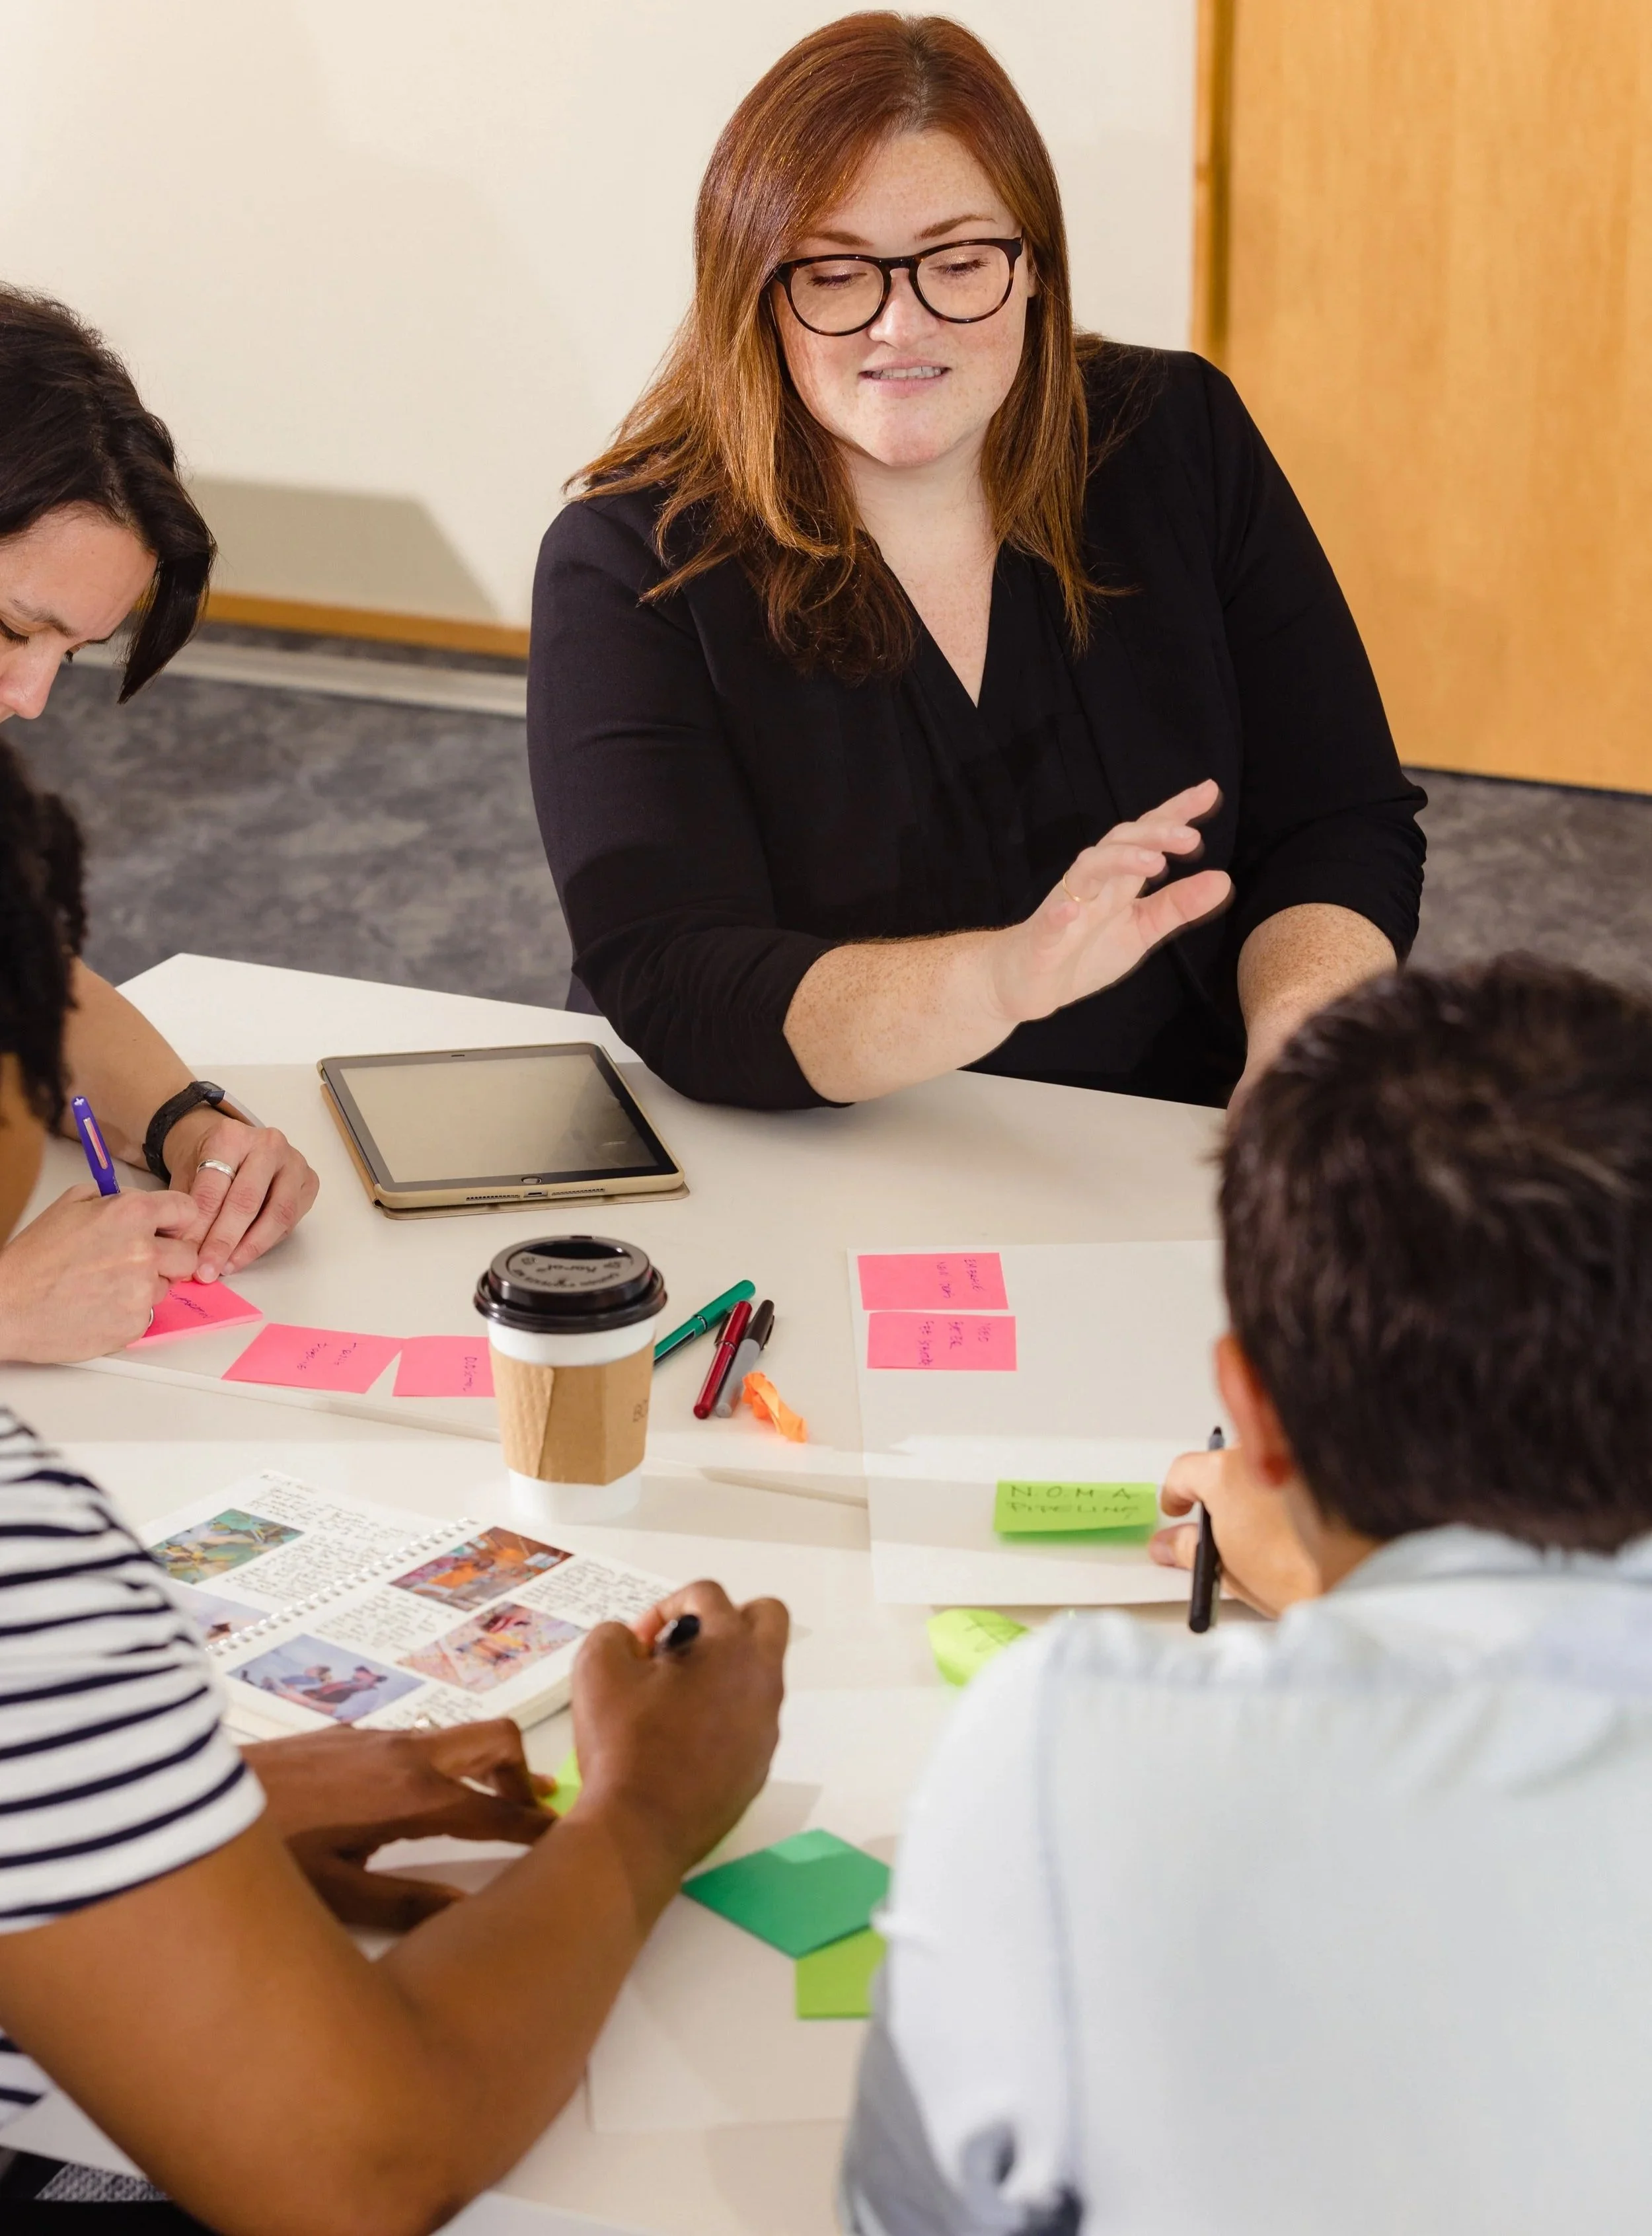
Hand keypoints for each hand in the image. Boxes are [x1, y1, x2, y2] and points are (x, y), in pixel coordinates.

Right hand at [0, 1185, 198, 1361]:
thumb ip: (114, 1197)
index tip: (171, 1229)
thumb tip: (140, 1200)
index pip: (188, 1211)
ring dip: (145, 1285)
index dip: (178, 1221)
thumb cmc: (33, 1259)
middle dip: (168, 1257)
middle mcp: (143, 1252)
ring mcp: (141, 1291)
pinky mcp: (134, 1324)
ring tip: (104, 1284)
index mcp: (131, 1215)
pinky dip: (128, 1311)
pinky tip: (99, 1304)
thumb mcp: (71, 1204)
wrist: (8, 1306)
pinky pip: (148, 1314)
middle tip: (138, 1260)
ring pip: (166, 1287)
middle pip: (187, 1255)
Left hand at [164, 1108, 318, 1282]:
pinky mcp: (309, 1181)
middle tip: (207, 1269)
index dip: (199, 1226)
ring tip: (228, 1266)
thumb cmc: (208, 1162)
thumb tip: (184, 1248)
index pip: (214, 1188)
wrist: (233, 1146)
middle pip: (246, 1201)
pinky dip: (267, 1242)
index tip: (186, 1254)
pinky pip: (291, 1220)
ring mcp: (294, 1162)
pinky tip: (246, 1254)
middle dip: (224, 1241)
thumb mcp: (187, 1175)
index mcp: (231, 1137)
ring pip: (277, 1214)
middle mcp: (268, 1144)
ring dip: (250, 1247)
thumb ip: (188, 1207)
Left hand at [247, 1722, 553, 1929]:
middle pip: (495, 1738)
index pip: (497, 1808)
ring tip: (486, 1804)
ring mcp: (376, 1737)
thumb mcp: (338, 1898)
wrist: (185, 1800)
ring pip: (455, 1736)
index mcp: (412, 1797)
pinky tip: (417, 1800)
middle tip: (531, 1810)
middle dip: (522, 1771)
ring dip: (482, 1764)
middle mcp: (404, 1754)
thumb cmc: (266, 1855)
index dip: (538, 1825)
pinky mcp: (348, 1734)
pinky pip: (417, 1739)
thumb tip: (472, 1917)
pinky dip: (441, 1763)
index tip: (568, 1837)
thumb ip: (411, 1907)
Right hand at [573, 1580, 787, 1897]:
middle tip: (679, 1648)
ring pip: (756, 1673)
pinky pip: (748, 1719)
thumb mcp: (597, 1668)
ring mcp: (767, 1727)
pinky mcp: (759, 1766)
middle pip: (765, 1618)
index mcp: (733, 1649)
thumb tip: (635, 1642)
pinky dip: (720, 1714)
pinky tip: (679, 1739)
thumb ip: (615, 1634)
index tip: (639, 1640)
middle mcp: (763, 1682)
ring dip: (719, 1670)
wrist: (638, 1831)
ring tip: (669, 1699)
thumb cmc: (621, 1744)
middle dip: (722, 1618)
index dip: (665, 1604)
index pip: (709, 1594)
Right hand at [988, 780, 1231, 1026]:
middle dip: (1153, 834)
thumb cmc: (1083, 950)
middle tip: (1190, 835)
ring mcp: (1065, 907)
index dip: (1175, 813)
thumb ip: (1177, 906)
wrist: (1026, 983)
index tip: (1209, 791)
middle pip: (1119, 843)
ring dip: (1119, 861)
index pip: (1148, 837)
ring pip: (1087, 870)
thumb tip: (1223, 879)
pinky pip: (1049, 919)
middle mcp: (1092, 885)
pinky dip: (1060, 911)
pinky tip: (1074, 907)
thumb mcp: (1141, 930)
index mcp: (1118, 882)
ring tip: (1154, 863)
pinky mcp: (1043, 938)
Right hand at [1149, 1440, 1320, 1618]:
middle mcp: (1257, 1452)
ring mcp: (1293, 1450)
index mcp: (1224, 1474)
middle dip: (1221, 1491)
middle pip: (1224, 1462)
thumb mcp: (1227, 1569)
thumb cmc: (1298, 1573)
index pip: (1184, 1472)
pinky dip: (1294, 1484)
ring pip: (1264, 1462)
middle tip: (1226, 1525)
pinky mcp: (1325, 1461)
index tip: (1178, 1507)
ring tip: (1270, 1527)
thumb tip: (1171, 1545)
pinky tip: (1301, 1517)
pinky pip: (1297, 1464)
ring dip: (1259, 1486)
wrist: (1359, 1573)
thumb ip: (1191, 1549)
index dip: (1176, 1494)